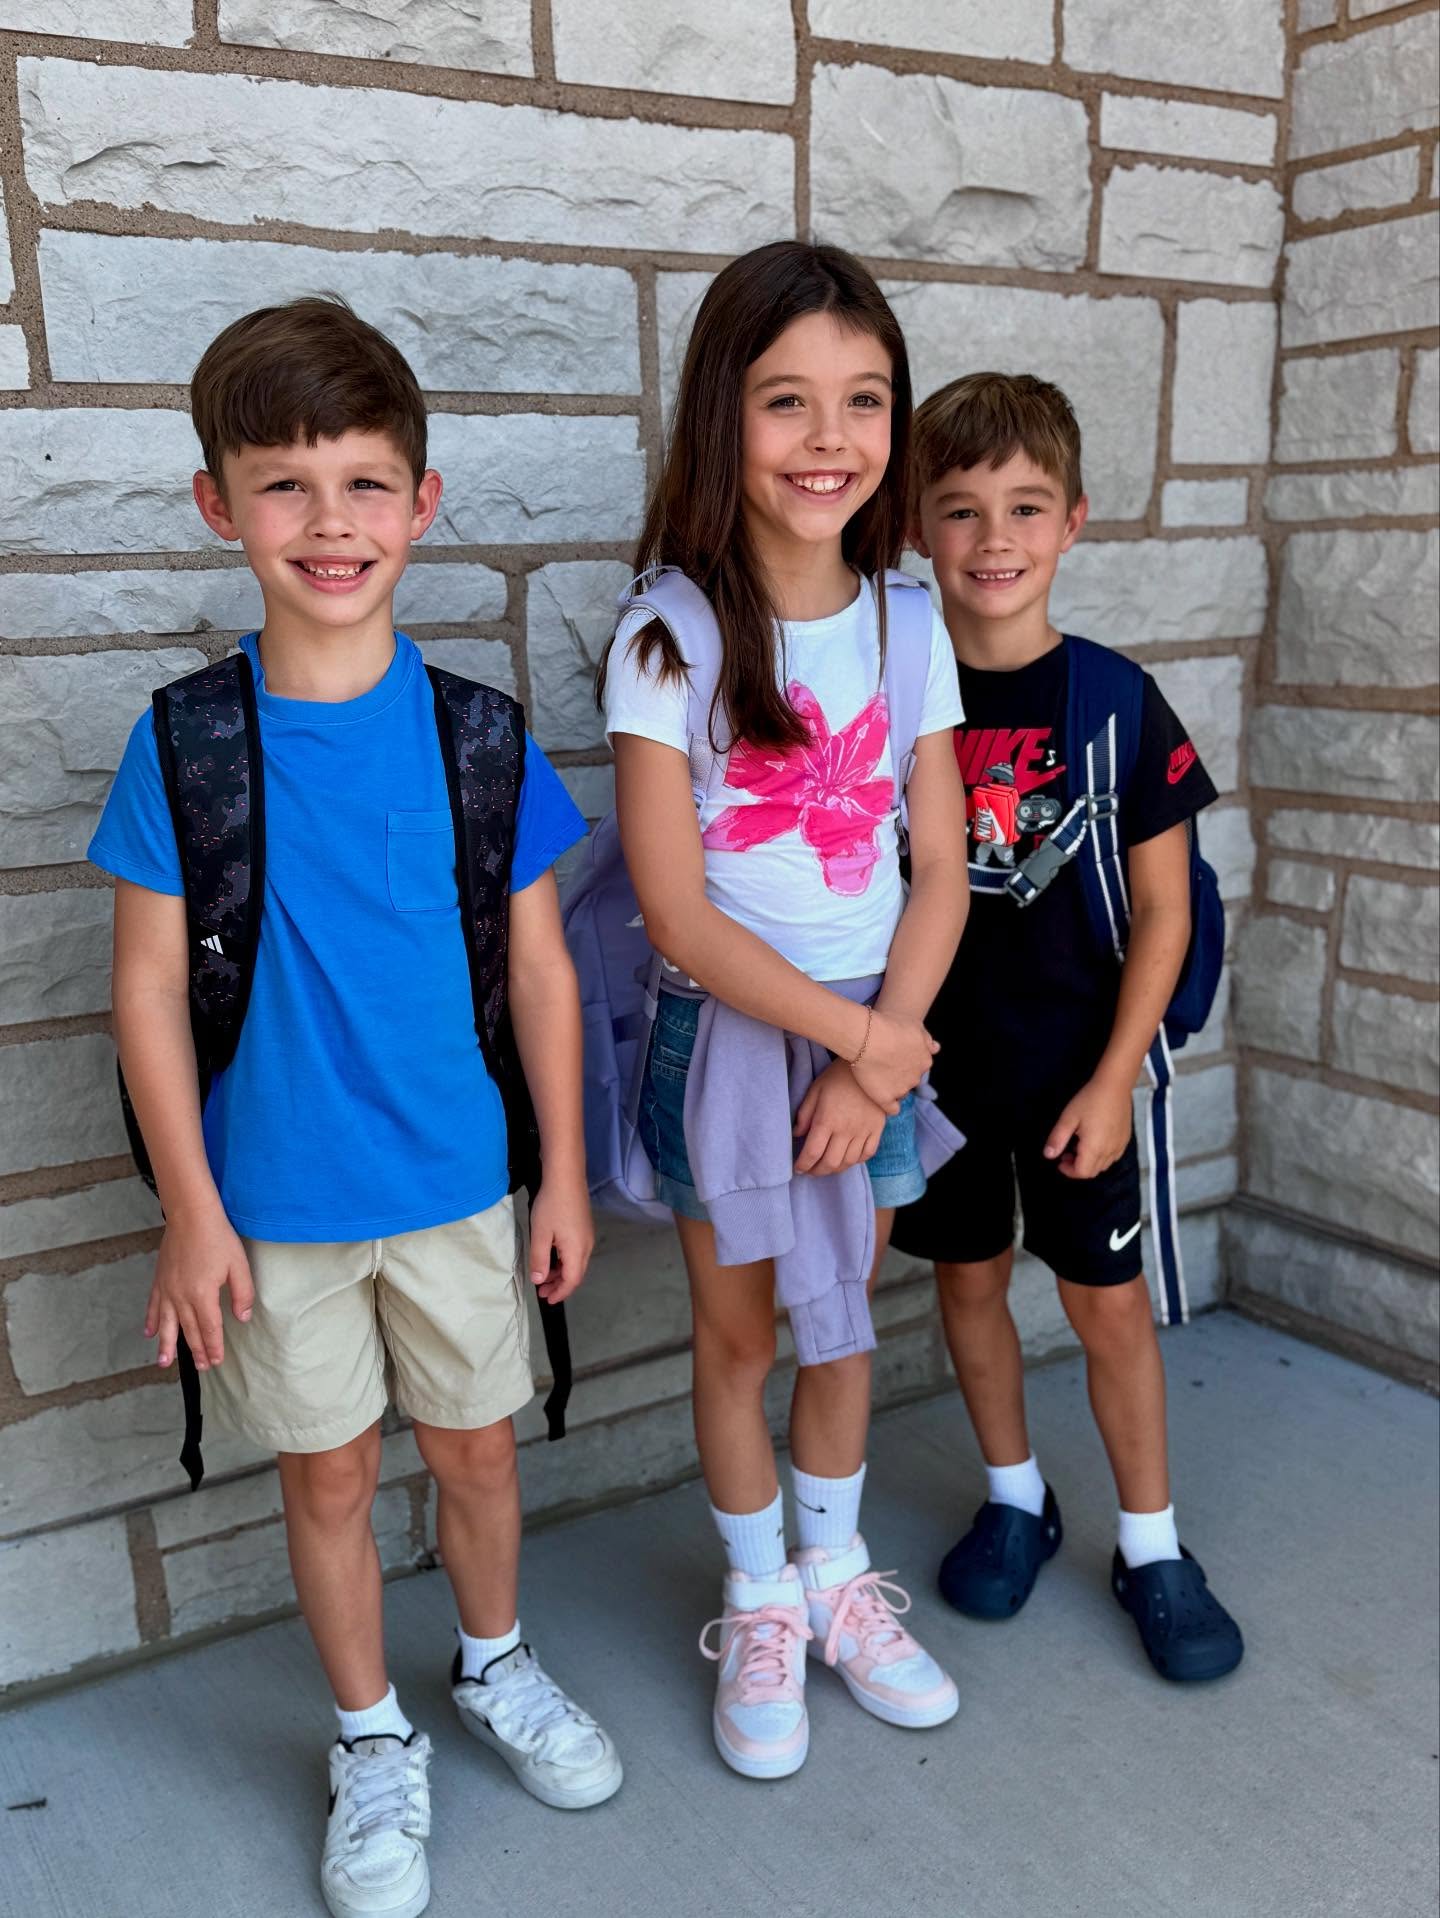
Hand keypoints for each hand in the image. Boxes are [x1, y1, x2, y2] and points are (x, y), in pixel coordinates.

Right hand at [145, 1204, 253, 1369]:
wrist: (191, 1216)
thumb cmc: (217, 1238)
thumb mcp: (239, 1265)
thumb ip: (242, 1294)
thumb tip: (243, 1318)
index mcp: (202, 1295)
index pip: (210, 1328)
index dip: (214, 1346)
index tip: (217, 1361)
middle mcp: (181, 1297)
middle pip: (189, 1330)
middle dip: (196, 1350)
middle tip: (202, 1367)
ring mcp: (167, 1289)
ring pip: (167, 1324)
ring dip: (166, 1345)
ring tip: (164, 1363)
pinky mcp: (159, 1280)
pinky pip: (153, 1306)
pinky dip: (151, 1321)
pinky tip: (149, 1333)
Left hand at [528, 1174, 594, 1303]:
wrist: (566, 1176)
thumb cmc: (552, 1205)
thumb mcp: (540, 1234)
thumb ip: (539, 1260)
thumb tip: (540, 1280)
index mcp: (577, 1250)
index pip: (571, 1281)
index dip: (560, 1293)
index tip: (547, 1299)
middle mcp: (587, 1246)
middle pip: (576, 1274)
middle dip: (559, 1285)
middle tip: (542, 1291)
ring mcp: (588, 1236)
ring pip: (576, 1263)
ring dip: (561, 1272)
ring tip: (544, 1275)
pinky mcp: (584, 1227)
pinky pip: (577, 1252)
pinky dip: (564, 1261)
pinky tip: (552, 1256)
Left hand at [794, 1061, 888, 1175]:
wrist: (869, 1063)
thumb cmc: (838, 1076)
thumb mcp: (815, 1090)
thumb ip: (805, 1114)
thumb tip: (797, 1135)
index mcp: (827, 1120)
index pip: (813, 1152)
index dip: (803, 1164)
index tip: (797, 1168)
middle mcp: (846, 1129)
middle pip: (830, 1163)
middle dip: (817, 1171)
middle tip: (810, 1171)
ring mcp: (864, 1131)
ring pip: (849, 1162)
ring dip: (835, 1169)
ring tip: (826, 1166)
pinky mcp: (877, 1129)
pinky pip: (867, 1154)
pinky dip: (856, 1161)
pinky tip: (847, 1158)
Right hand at [850, 1008, 937, 1111]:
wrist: (867, 1036)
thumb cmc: (888, 1025)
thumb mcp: (914, 1024)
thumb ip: (926, 1039)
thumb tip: (936, 1049)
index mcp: (925, 1060)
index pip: (919, 1067)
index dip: (905, 1061)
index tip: (893, 1056)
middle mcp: (917, 1077)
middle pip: (911, 1080)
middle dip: (900, 1075)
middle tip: (883, 1064)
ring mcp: (902, 1089)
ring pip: (901, 1093)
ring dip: (892, 1087)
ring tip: (875, 1076)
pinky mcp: (886, 1098)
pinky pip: (892, 1109)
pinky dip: (888, 1104)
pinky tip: (879, 1096)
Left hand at [1043, 1073, 1132, 1179]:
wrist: (1115, 1086)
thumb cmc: (1090, 1100)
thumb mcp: (1068, 1118)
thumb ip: (1057, 1139)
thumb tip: (1048, 1155)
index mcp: (1094, 1148)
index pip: (1082, 1172)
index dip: (1069, 1171)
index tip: (1060, 1160)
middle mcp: (1109, 1151)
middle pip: (1093, 1172)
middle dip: (1078, 1167)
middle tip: (1067, 1152)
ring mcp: (1120, 1146)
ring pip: (1104, 1165)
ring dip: (1090, 1162)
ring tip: (1080, 1145)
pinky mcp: (1126, 1140)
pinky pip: (1113, 1157)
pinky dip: (1102, 1156)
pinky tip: (1095, 1141)